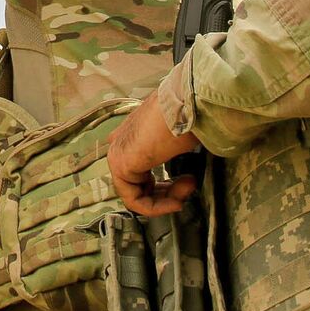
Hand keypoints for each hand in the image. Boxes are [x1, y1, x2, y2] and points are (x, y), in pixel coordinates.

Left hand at [108, 93, 202, 216]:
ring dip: (166, 199)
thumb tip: (182, 171)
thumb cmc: (191, 114)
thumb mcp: (182, 133)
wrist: (188, 104)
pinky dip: (157, 207)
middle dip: (168, 192)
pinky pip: (134, 199)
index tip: (190, 181)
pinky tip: (176, 201)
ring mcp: (118, 153)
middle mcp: (121, 142)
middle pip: (140, 183)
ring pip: (137, 193)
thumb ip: (173, 149)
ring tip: (188, 188)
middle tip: (191, 186)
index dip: (165, 184)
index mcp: (133, 133)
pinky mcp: (120, 164)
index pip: (138, 168)